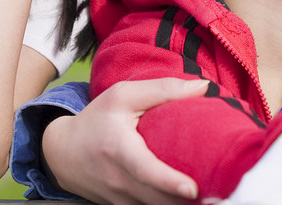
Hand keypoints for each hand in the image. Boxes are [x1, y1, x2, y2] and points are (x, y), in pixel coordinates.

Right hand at [42, 78, 207, 204]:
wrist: (61, 153)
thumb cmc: (97, 119)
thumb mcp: (124, 95)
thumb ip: (163, 89)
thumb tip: (203, 87)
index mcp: (119, 149)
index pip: (145, 170)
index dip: (169, 182)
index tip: (192, 189)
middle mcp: (118, 180)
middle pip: (157, 199)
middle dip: (186, 201)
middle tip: (220, 195)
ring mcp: (119, 199)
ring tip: (213, 199)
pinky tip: (188, 201)